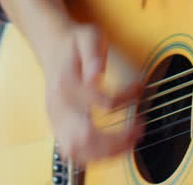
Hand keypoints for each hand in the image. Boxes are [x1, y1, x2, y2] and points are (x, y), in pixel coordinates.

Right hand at [42, 22, 144, 162]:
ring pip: (76, 150)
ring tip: (130, 142)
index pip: (99, 102)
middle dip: (116, 139)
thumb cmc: (75, 43)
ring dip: (105, 152)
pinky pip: (72, 151)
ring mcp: (55, 119)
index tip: (139, 88)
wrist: (53, 47)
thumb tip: (97, 74)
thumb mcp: (88, 36)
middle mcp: (57, 106)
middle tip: (139, 129)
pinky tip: (112, 148)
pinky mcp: (58, 126)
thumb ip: (93, 53)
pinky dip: (93, 155)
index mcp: (65, 83)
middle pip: (83, 136)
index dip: (124, 98)